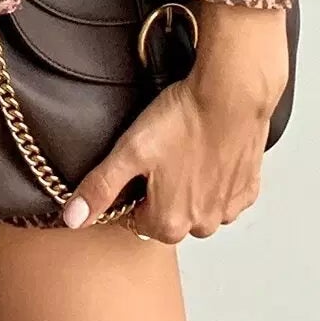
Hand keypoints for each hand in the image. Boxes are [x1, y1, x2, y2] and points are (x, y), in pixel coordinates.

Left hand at [59, 4, 288, 241]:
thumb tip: (72, 219)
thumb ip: (100, 188)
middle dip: (161, 192)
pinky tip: (208, 151)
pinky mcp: (247, 189)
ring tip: (184, 148)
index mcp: (169, 223)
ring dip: (190, 187)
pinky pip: (224, 194)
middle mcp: (202, 225)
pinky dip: (216, 178)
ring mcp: (228, 208)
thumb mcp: (129, 151)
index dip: (130, 191)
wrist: (232, 95)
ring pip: (198, 206)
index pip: (135, 219)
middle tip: (160, 152)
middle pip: (168, 216)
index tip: (135, 165)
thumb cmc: (183, 121)